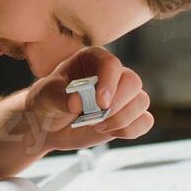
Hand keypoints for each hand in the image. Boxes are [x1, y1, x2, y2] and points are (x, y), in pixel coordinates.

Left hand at [22, 46, 153, 153]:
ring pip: (141, 102)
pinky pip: (144, 121)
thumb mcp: (45, 97)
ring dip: (122, 119)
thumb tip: (77, 103)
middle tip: (96, 119)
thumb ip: (60, 98)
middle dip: (117, 104)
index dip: (109, 82)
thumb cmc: (46, 102)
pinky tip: (109, 132)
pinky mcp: (127, 116)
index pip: (111, 63)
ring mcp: (122, 95)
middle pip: (133, 82)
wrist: (47, 125)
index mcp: (92, 59)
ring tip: (97, 126)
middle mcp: (111, 74)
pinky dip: (130, 130)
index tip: (100, 103)